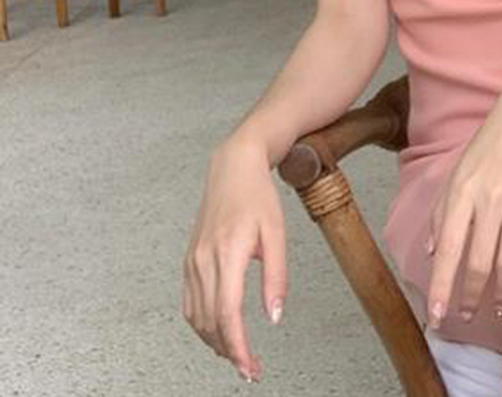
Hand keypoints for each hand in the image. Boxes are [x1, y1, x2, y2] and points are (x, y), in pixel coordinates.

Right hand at [182, 134, 287, 383]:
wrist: (233, 168)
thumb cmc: (258, 196)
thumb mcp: (278, 234)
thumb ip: (277, 277)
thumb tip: (274, 316)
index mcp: (228, 253)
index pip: (228, 313)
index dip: (238, 347)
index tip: (249, 367)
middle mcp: (204, 259)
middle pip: (210, 322)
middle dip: (229, 351)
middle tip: (250, 368)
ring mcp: (192, 261)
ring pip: (197, 317)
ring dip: (214, 341)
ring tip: (237, 353)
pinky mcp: (189, 260)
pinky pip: (190, 303)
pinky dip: (202, 324)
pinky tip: (218, 330)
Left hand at [425, 76, 501, 327]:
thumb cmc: (494, 141)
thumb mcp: (459, 168)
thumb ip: (444, 210)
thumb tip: (432, 252)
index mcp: (463, 191)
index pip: (449, 250)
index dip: (442, 287)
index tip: (438, 317)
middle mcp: (491, 200)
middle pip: (479, 264)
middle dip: (471, 297)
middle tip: (467, 316)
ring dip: (500, 292)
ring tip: (494, 306)